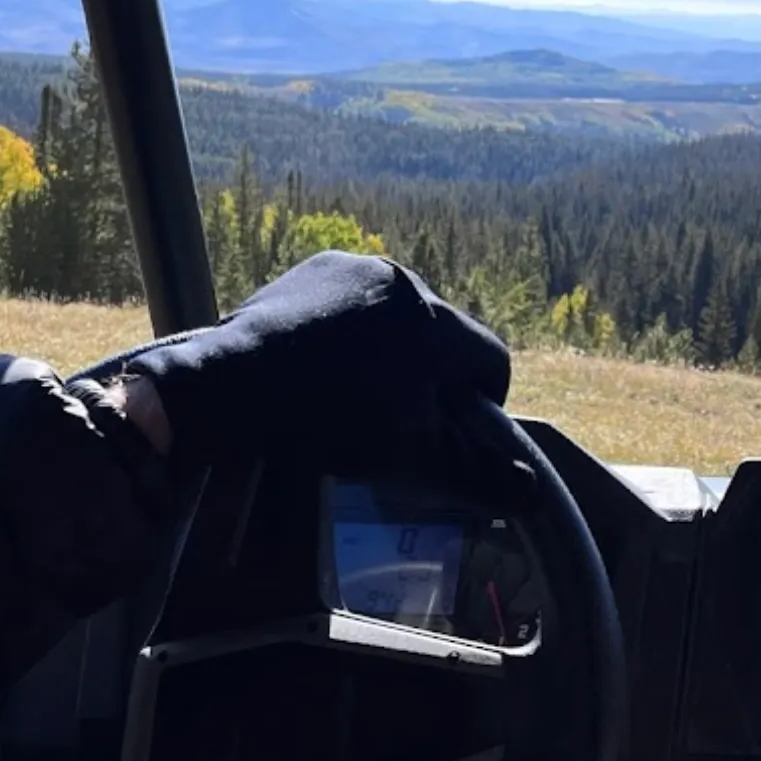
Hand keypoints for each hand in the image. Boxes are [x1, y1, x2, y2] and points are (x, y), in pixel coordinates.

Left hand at [125, 251, 511, 464]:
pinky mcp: (314, 268)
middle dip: (432, 381)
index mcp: (437, 323)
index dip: (484, 406)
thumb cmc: (326, 424)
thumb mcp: (410, 459)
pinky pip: (352, 302)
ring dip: (391, 354)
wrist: (231, 384)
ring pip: (397, 319)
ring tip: (354, 397)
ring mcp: (355, 268)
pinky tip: (319, 368)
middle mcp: (404, 282)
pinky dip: (349, 333)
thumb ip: (476, 475)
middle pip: (443, 337)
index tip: (457, 437)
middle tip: (400, 424)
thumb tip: (529, 492)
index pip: (490, 360)